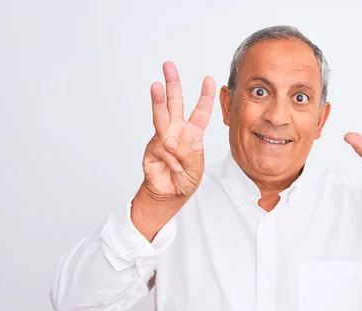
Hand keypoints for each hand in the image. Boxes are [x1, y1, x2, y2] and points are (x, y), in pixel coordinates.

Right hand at [142, 61, 215, 201]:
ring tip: (155, 86)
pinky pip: (163, 149)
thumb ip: (186, 153)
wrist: (170, 194)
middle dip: (172, 84)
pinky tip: (174, 167)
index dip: (205, 96)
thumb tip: (169, 141)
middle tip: (168, 66)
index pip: (200, 111)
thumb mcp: (195, 166)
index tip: (209, 79)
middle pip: (174, 103)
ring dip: (158, 101)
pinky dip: (171, 159)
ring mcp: (163, 138)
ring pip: (160, 116)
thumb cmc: (186, 178)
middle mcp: (177, 131)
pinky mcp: (151, 149)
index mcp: (193, 133)